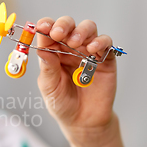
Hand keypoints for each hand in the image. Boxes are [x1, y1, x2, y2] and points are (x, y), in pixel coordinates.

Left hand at [35, 17, 117, 146]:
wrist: (83, 121)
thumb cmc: (62, 103)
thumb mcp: (49, 87)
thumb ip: (48, 68)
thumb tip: (41, 49)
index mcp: (52, 53)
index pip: (48, 33)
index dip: (45, 26)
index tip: (41, 26)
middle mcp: (69, 49)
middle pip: (68, 25)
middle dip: (63, 25)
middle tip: (58, 34)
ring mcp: (88, 52)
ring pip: (87, 29)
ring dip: (81, 31)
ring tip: (75, 43)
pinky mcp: (105, 59)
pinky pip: (105, 43)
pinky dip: (100, 42)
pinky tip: (92, 49)